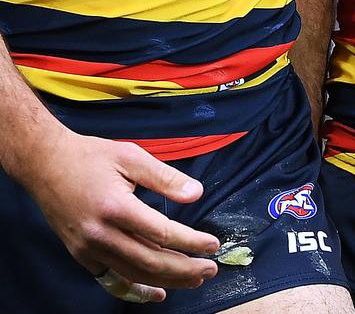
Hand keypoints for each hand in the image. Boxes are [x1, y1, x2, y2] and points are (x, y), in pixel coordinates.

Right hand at [26, 128, 219, 302]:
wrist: (46, 164)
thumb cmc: (90, 156)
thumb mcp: (131, 156)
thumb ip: (165, 177)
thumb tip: (197, 193)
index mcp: (116, 207)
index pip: (163, 234)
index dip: (191, 242)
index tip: (212, 245)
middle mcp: (102, 235)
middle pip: (151, 262)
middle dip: (185, 269)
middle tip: (210, 269)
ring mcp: (89, 250)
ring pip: (135, 274)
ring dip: (167, 281)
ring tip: (194, 279)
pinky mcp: (82, 256)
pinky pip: (112, 280)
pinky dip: (135, 291)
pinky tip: (155, 293)